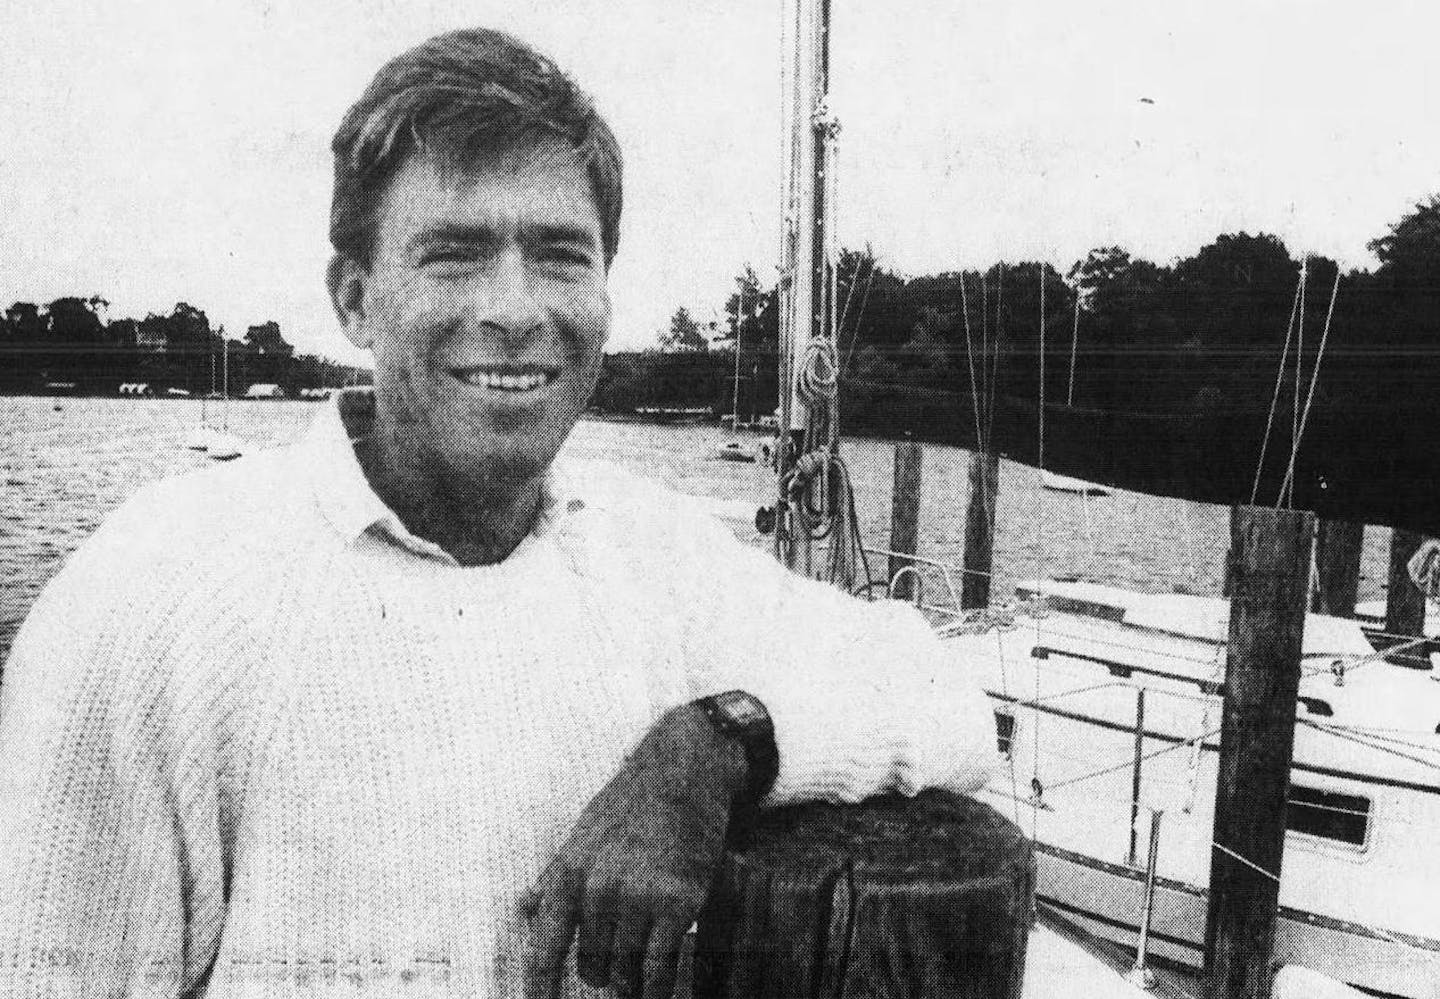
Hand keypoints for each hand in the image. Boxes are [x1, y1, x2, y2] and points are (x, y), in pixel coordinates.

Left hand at [522, 704, 747, 998]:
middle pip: (591, 965)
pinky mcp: (679, 901)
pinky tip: (657, 993)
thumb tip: (524, 907)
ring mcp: (640, 895)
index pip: (545, 948)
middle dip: (602, 973)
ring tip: (640, 972)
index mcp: (569, 871)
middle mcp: (599, 887)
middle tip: (613, 968)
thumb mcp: (584, 833)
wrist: (687, 769)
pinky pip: (660, 967)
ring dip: (632, 981)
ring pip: (626, 969)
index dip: (538, 989)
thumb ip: (556, 875)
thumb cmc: (633, 802)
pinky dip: (658, 988)